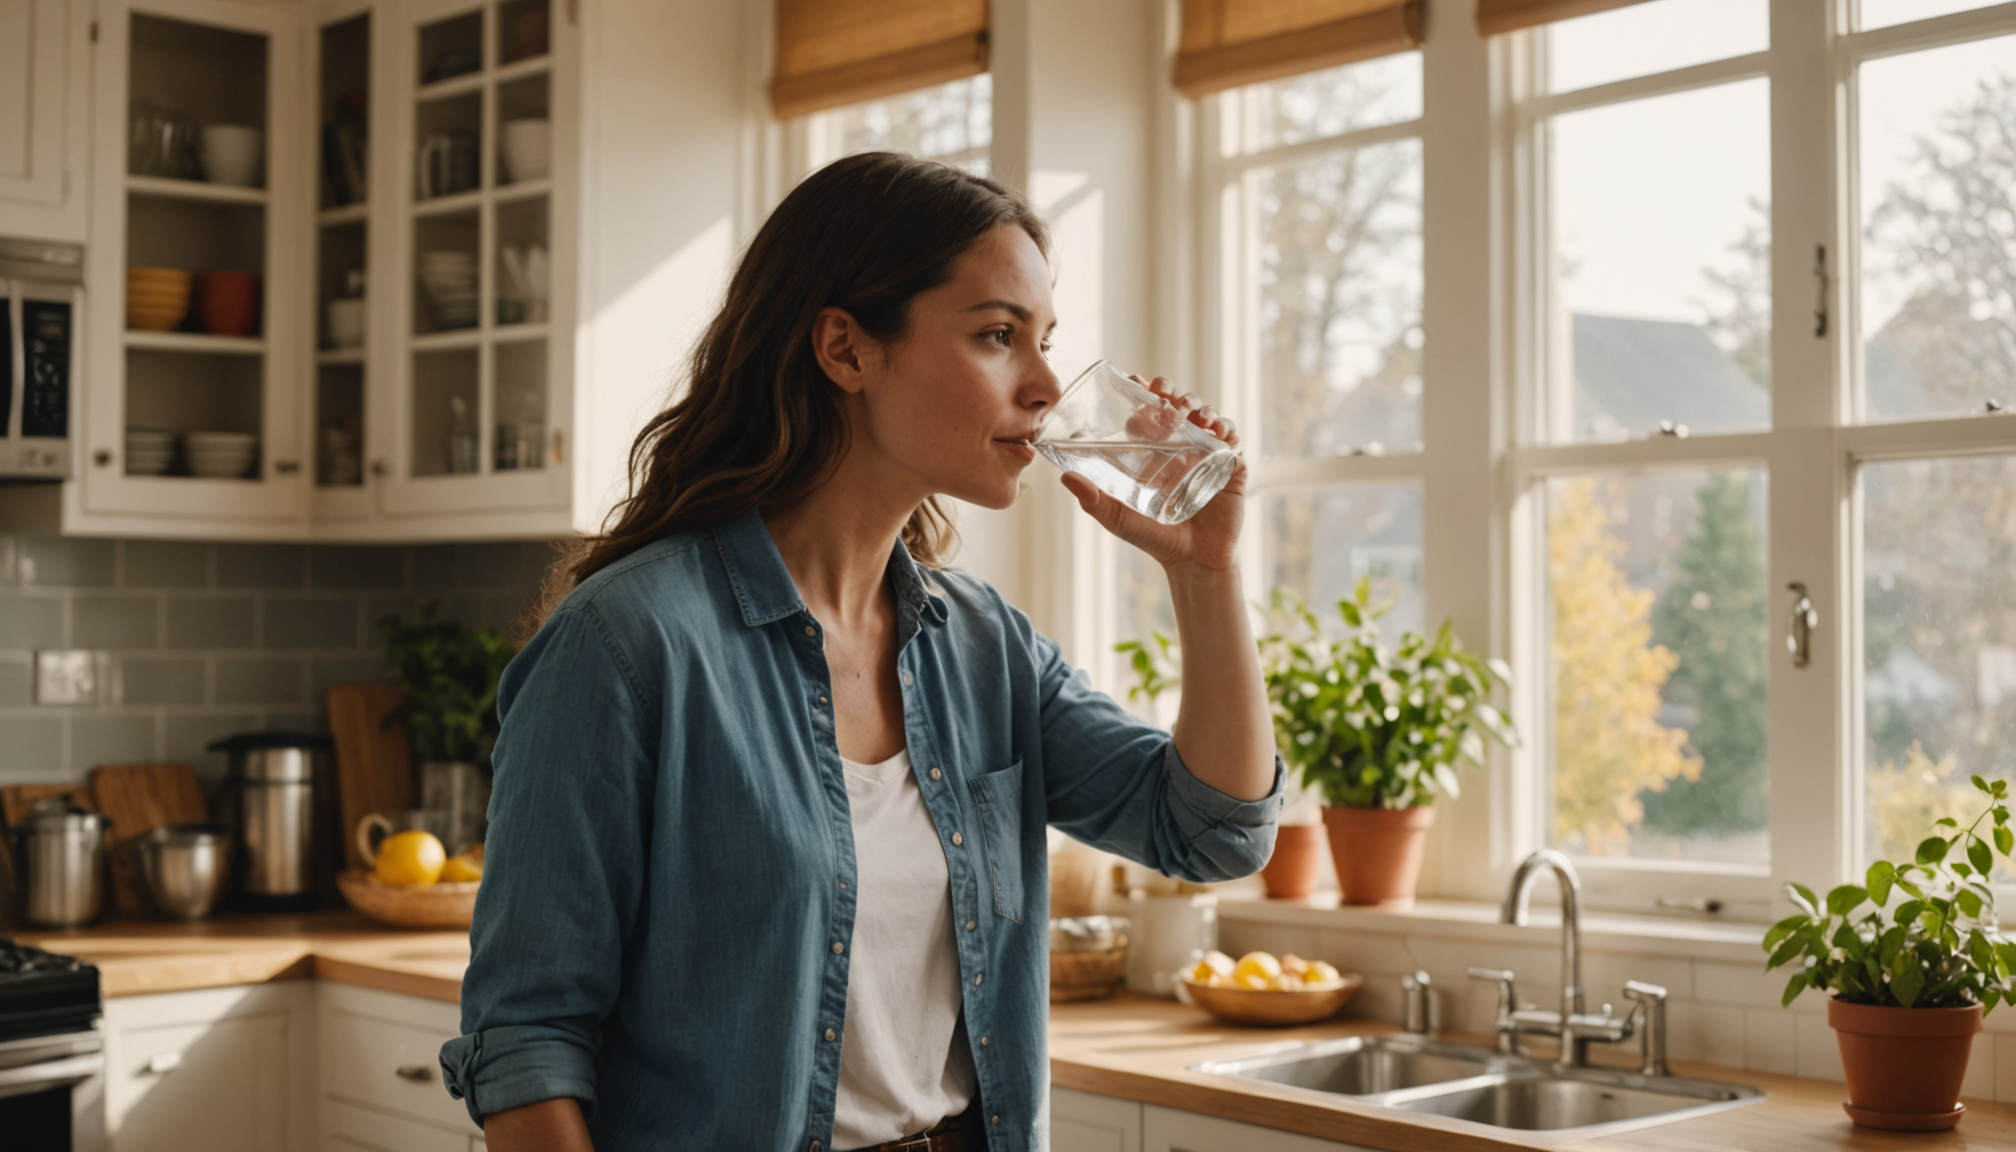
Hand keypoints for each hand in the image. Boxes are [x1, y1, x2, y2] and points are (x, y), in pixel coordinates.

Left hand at [1058, 376, 1244, 573]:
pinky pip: (1232, 439)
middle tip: (1165, 397)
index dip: (1147, 392)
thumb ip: (1094, 501)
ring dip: (1200, 406)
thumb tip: (1065, 479)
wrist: (1193, 561)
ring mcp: (1208, 454)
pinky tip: (1215, 431)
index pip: (1152, 411)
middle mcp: (1183, 447)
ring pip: (1207, 416)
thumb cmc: (1155, 538)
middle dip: (1174, 393)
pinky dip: (1226, 428)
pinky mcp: (1231, 466)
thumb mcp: (1119, 518)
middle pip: (1180, 406)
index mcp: (1156, 451)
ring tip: (1189, 414)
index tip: (1138, 380)